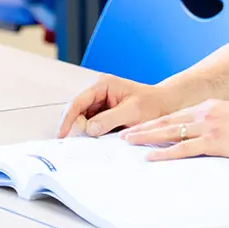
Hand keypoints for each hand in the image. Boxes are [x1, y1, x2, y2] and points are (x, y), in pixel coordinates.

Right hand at [56, 75, 176, 138]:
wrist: (166, 105)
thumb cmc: (153, 104)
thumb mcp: (133, 112)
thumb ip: (109, 119)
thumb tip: (88, 129)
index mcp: (104, 85)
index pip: (78, 102)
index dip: (68, 119)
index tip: (62, 135)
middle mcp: (99, 92)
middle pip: (77, 112)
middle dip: (77, 127)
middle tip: (83, 143)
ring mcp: (100, 103)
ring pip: (83, 120)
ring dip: (86, 132)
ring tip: (98, 139)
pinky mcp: (103, 114)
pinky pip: (91, 125)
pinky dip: (93, 134)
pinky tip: (101, 139)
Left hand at [121, 99, 228, 161]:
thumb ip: (221, 123)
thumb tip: (211, 135)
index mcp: (212, 106)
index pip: (177, 113)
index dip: (156, 120)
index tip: (141, 125)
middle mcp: (207, 112)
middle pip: (168, 119)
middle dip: (144, 126)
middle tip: (125, 133)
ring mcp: (210, 126)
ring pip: (170, 131)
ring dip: (147, 136)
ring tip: (129, 142)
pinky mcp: (215, 141)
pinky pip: (183, 148)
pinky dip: (164, 152)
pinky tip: (152, 156)